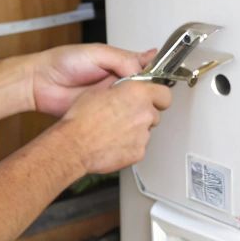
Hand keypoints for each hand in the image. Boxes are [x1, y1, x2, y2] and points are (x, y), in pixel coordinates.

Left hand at [28, 43, 156, 116]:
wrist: (40, 83)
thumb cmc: (63, 62)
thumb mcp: (97, 52)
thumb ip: (123, 59)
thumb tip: (142, 70)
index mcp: (119, 63)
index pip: (146, 68)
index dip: (156, 74)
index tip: (165, 80)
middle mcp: (118, 81)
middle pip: (144, 90)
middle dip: (150, 94)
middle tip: (151, 97)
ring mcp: (111, 100)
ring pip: (134, 106)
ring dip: (139, 108)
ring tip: (141, 108)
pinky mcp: (102, 115)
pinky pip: (119, 119)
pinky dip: (126, 120)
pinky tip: (128, 119)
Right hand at [54, 78, 172, 173]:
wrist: (75, 145)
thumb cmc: (82, 118)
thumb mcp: (99, 91)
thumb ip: (121, 89)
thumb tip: (126, 88)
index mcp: (137, 93)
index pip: (164, 93)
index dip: (157, 96)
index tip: (152, 98)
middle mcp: (145, 113)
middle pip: (155, 113)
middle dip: (144, 114)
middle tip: (127, 115)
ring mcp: (143, 134)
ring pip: (146, 130)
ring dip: (136, 129)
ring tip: (115, 130)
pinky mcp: (139, 152)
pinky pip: (139, 146)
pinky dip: (130, 145)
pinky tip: (114, 142)